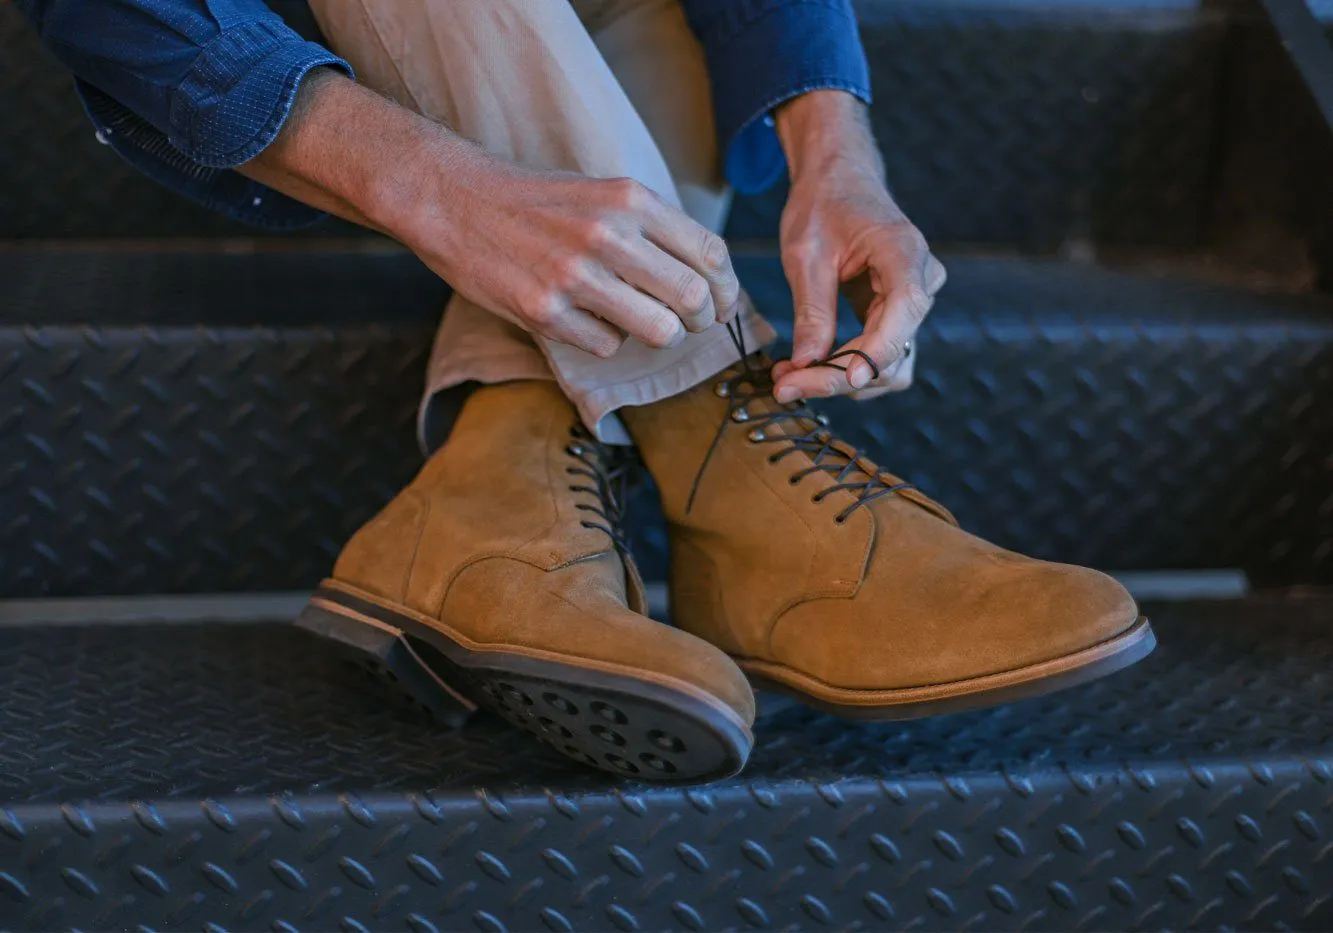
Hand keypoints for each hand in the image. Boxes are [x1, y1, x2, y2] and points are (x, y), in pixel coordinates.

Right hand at [240, 69, 741, 358]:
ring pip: (658, 330)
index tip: (722, 303)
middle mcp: (608, 235)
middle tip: (691, 324)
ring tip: (641, 325)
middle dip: (702, 320)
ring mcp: (574, 276)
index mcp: (629, 200)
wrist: (454, 200)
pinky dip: (605, 341)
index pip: (709, 253)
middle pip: (693, 298)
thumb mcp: (601, 193)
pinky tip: (586, 321)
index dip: (727, 287)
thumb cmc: (535, 201)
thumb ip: (650, 227)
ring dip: (658, 335)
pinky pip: (606, 346)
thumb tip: (704, 276)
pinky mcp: (544, 311)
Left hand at [769, 91, 945, 401]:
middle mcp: (921, 280)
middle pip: (893, 349)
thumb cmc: (823, 205)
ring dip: (843, 379)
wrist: (839, 182)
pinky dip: (848, 369)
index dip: (875, 352)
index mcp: (904, 252)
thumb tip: (807, 364)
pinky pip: (882, 356)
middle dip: (840, 375)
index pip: (903, 312)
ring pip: (890, 364)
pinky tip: (809, 368)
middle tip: (784, 384)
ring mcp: (913, 300)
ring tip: (791, 378)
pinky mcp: (897, 315)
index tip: (841, 379)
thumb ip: (812, 310)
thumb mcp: (805, 255)